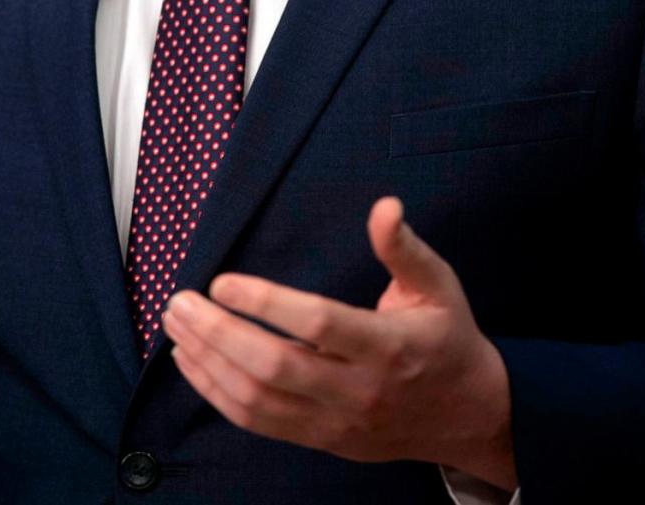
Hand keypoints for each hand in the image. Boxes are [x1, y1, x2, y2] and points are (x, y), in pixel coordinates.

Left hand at [162, 197, 516, 490]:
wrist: (468, 416)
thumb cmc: (447, 338)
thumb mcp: (438, 285)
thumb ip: (404, 247)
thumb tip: (385, 205)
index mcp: (387, 346)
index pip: (318, 326)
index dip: (267, 304)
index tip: (223, 281)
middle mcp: (358, 390)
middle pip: (275, 368)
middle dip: (219, 334)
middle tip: (181, 301)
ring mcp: (336, 422)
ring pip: (259, 402)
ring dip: (209, 365)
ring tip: (177, 326)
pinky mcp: (321, 439)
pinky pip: (260, 423)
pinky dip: (218, 395)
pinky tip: (194, 363)